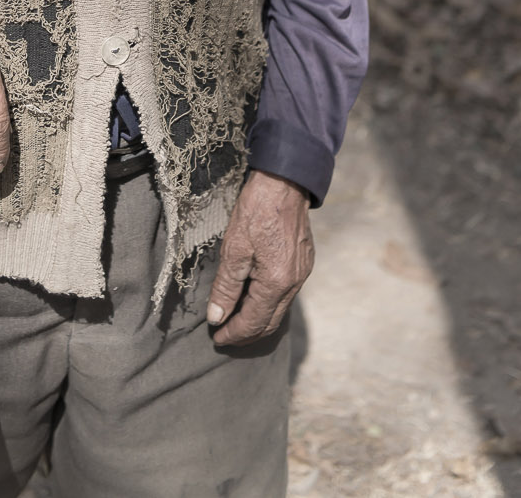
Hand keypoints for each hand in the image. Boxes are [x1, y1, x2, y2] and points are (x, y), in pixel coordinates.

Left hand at [207, 170, 313, 346]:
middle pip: (270, 322)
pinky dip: (268, 303)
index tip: (216, 338)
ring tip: (235, 320)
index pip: (253, 322)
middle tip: (224, 335)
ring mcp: (302, 273)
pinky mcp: (303, 263)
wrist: (284, 181)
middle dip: (246, 333)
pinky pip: (286, 294)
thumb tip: (216, 317)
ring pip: (279, 309)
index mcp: (277, 282)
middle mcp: (294, 283)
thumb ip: (226, 287)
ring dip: (257, 319)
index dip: (234, 334)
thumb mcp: (234, 248)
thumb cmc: (256, 210)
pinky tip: (253, 298)